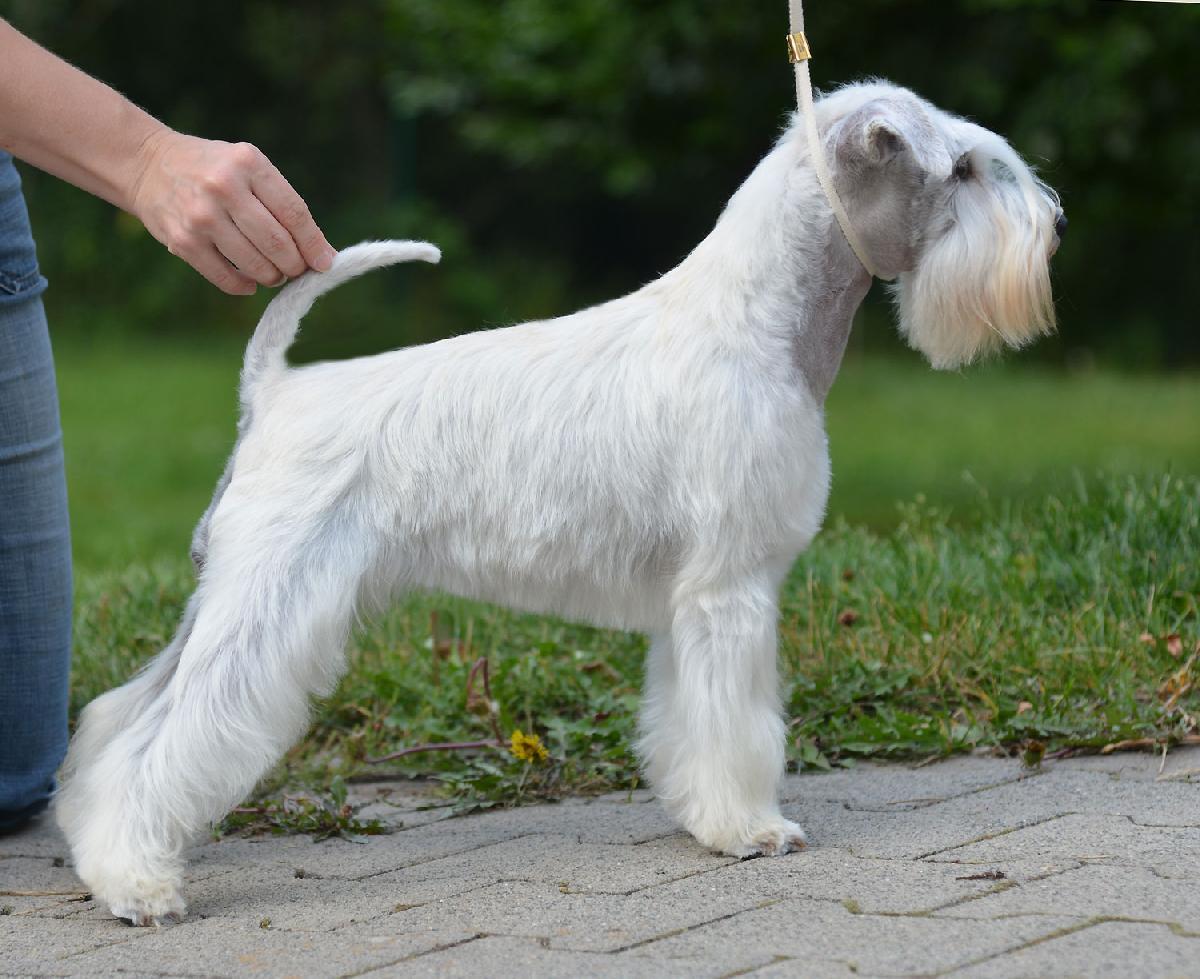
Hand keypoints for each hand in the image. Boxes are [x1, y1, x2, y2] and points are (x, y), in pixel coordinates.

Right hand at [129, 129, 334, 294]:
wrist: (148, 165)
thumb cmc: (214, 170)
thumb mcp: (249, 168)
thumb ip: (284, 205)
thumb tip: (323, 256)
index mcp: (248, 163)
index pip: (294, 213)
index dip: (314, 244)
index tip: (325, 263)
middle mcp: (224, 187)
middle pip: (278, 243)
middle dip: (295, 265)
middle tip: (296, 269)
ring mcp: (201, 216)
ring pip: (256, 265)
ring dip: (273, 277)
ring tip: (273, 273)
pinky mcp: (183, 241)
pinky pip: (227, 278)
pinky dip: (246, 286)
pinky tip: (250, 281)